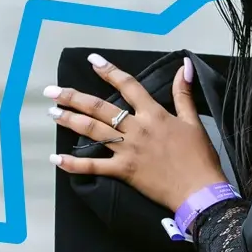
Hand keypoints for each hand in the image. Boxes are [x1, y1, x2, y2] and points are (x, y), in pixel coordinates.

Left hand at [46, 53, 227, 211]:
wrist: (199, 189)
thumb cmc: (199, 156)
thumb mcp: (194, 121)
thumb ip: (183, 93)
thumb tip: (184, 66)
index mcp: (154, 114)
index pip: (128, 86)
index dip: (110, 71)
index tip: (93, 61)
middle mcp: (137, 129)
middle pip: (100, 108)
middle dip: (74, 97)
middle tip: (52, 91)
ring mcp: (128, 150)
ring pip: (93, 131)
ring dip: (70, 120)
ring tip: (52, 113)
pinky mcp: (124, 171)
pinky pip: (93, 166)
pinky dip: (73, 164)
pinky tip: (56, 159)